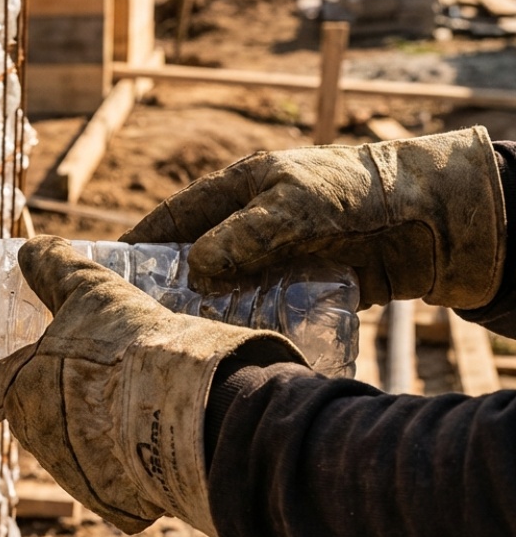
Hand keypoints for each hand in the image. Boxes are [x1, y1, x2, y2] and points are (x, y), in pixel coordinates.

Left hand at [0, 236, 301, 536]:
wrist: (188, 412)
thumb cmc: (130, 346)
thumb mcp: (91, 291)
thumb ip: (54, 268)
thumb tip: (27, 248)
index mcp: (21, 390)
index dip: (1, 378)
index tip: (11, 374)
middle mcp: (38, 439)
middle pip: (34, 421)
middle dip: (55, 404)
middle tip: (92, 382)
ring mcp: (75, 476)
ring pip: (72, 453)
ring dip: (91, 434)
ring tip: (130, 408)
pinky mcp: (113, 504)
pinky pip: (112, 484)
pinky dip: (125, 465)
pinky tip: (151, 442)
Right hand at [123, 127, 505, 309]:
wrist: (430, 220)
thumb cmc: (355, 193)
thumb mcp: (291, 206)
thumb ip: (241, 235)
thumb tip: (193, 272)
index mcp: (240, 189)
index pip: (175, 216)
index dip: (140, 243)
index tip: (105, 270)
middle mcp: (250, 224)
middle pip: (193, 257)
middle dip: (164, 285)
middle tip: (135, 317)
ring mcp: (273, 257)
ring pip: (223, 288)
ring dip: (202, 311)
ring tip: (173, 341)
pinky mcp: (299, 286)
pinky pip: (258, 308)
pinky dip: (240, 325)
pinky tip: (224, 347)